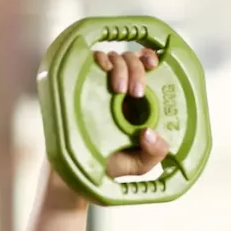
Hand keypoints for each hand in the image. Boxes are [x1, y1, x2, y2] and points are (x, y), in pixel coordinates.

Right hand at [93, 49, 169, 177]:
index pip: (146, 69)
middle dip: (137, 69)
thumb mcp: (139, 163)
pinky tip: (102, 70)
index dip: (150, 59)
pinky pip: (89, 61)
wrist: (75, 172)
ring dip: (119, 67)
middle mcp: (120, 88)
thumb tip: (150, 133)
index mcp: (138, 101)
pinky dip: (98, 59)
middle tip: (137, 93)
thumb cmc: (110, 164)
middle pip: (131, 60)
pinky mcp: (81, 84)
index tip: (153, 64)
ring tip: (119, 90)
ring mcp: (100, 84)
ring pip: (112, 58)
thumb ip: (154, 152)